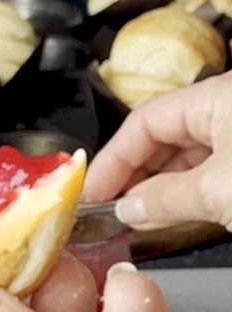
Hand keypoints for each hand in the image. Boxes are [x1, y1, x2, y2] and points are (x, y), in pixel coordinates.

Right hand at [84, 71, 231, 230]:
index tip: (93, 189)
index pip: (146, 121)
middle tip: (108, 203)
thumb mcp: (217, 191)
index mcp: (219, 97)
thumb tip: (129, 208)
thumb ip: (167, 200)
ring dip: (157, 188)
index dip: (113, 158)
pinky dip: (185, 194)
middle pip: (163, 136)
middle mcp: (229, 109)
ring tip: (135, 214)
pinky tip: (168, 214)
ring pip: (187, 157)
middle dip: (132, 173)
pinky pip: (210, 172)